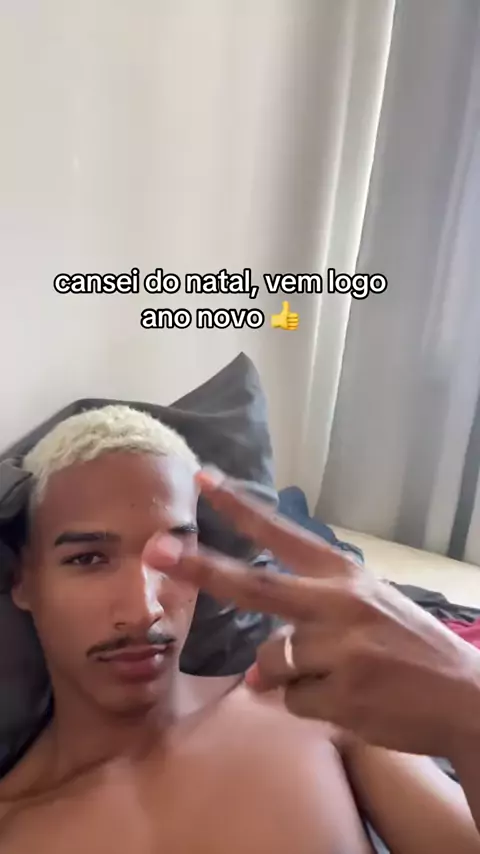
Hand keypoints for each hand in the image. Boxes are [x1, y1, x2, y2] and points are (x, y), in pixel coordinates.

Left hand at [144, 469, 479, 757]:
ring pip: (270, 664)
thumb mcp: (366, 609)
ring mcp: (339, 648)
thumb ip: (309, 622)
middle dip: (200, 567)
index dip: (240, 508)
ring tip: (339, 676)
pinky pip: (292, 702)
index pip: (281, 533)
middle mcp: (337, 603)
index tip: (203, 480)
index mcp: (343, 574)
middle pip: (253, 584)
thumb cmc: (408, 647)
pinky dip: (309, 705)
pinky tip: (349, 700)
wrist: (464, 696)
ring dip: (286, 677)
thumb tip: (259, 672)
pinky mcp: (341, 692)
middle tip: (155, 549)